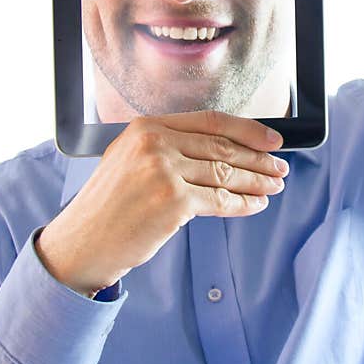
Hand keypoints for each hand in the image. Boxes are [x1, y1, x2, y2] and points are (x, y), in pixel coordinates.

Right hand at [35, 111, 289, 295]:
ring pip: (225, 173)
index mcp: (146, 127)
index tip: (271, 139)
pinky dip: (243, 204)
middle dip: (258, 159)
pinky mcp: (173, 201)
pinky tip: (256, 204)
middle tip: (280, 168)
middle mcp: (155, 143)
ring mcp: (164, 171)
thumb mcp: (130, 161)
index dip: (247, 130)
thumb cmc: (109, 207)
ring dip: (256, 182)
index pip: (209, 121)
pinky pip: (220, 200)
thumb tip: (220, 151)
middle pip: (222, 147)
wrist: (84, 241)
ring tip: (274, 186)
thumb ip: (168, 148)